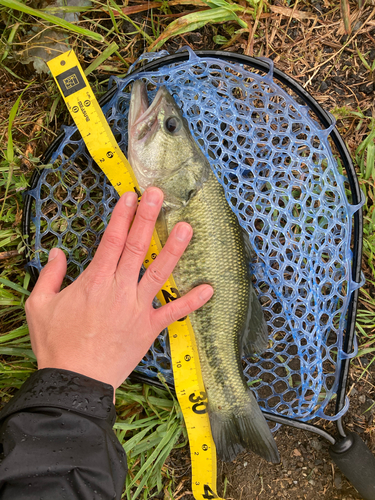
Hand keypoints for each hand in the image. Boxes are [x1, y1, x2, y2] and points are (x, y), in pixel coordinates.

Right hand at [25, 188, 212, 391]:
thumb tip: (56, 252)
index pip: (112, 240)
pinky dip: (191, 301)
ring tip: (187, 227)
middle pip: (137, 247)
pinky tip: (209, 289)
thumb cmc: (56, 345)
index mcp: (94, 281)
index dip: (122, 216)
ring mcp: (137, 308)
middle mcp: (119, 289)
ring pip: (159, 272)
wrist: (75, 382)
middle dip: (147, 218)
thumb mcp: (39, 306)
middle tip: (158, 195)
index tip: (131, 196)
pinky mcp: (149, 328)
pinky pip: (173, 312)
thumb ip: (49, 276)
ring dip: (174, 249)